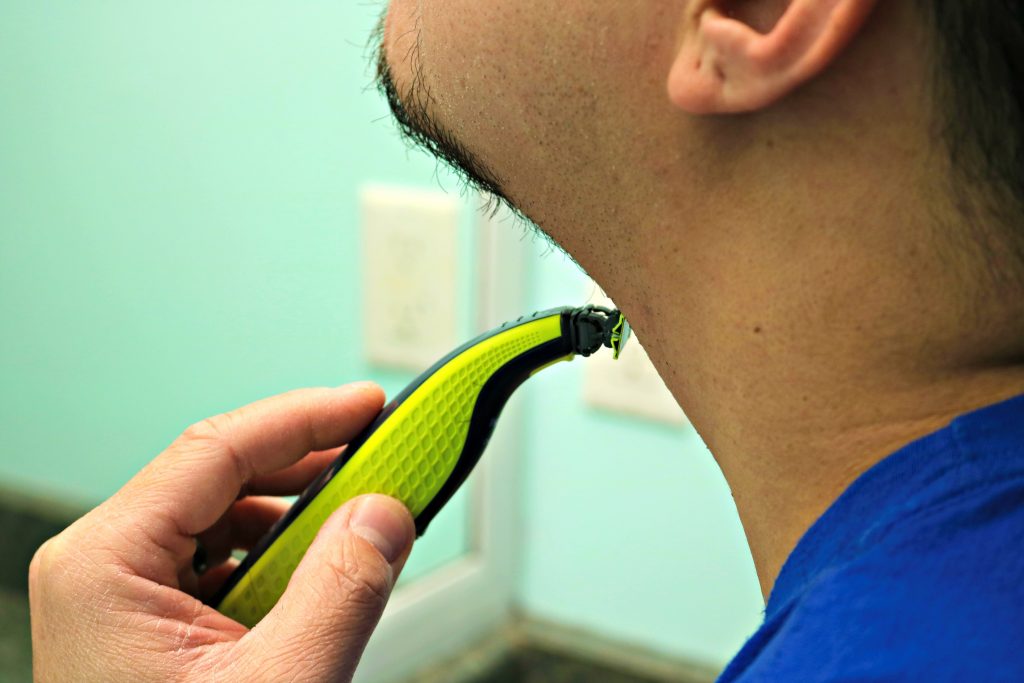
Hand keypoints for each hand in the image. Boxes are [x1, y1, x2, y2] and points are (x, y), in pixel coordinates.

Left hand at [29, 384, 415, 681]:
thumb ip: (342, 588)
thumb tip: (387, 514)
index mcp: (106, 562)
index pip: (217, 449)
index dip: (304, 417)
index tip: (368, 405)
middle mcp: (103, 565)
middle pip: (219, 476)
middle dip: (309, 466)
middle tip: (382, 457)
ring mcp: (119, 594)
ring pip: (222, 517)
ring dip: (297, 517)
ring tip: (357, 525)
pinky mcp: (145, 623)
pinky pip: (218, 561)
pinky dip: (277, 558)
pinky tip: (317, 574)